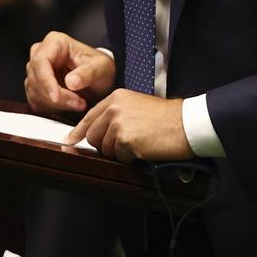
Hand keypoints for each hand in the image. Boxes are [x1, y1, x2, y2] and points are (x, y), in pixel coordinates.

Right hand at [25, 31, 115, 113]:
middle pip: (36, 78)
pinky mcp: (36, 87)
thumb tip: (71, 82)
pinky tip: (69, 106)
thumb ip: (87, 74)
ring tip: (78, 103)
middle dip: (57, 96)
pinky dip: (52, 109)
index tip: (56, 98)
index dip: (46, 81)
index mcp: (55, 42)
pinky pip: (36, 102)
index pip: (40, 61)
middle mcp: (41, 54)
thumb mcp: (100, 68)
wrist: (100, 77)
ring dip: (56, 104)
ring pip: (35, 92)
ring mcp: (37, 71)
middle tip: (78, 103)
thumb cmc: (99, 67)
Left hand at [65, 89, 193, 162]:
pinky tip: (144, 148)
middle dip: (105, 145)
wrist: (186, 123)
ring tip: (140, 142)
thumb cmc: (166, 117)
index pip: (89, 116)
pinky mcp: (126, 140)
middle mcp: (114, 108)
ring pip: (104, 149)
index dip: (79, 131)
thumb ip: (116, 115)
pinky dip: (131, 158)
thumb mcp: (137, 106)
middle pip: (93, 136)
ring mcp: (119, 123)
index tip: (70, 140)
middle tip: (127, 143)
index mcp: (116, 97)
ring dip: (120, 152)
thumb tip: (97, 133)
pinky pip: (120, 158)